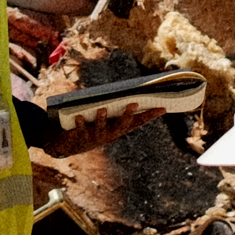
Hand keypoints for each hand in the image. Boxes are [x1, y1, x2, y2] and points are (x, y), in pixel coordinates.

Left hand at [45, 104, 163, 157]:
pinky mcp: (81, 137)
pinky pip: (81, 129)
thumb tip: (129, 90)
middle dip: (127, 115)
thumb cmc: (94, 126)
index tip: (162, 108)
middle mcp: (110, 134)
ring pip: (101, 128)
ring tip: (102, 109)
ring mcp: (96, 137)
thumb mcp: (107, 117)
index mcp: (119, 129)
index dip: (150, 116)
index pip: (138, 122)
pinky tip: (78, 117)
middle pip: (121, 126)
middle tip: (133, 104)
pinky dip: (80, 123)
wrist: (71, 144)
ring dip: (102, 119)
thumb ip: (117, 106)